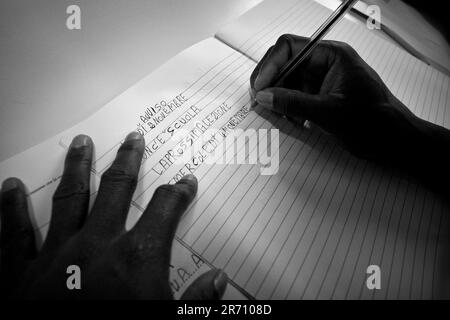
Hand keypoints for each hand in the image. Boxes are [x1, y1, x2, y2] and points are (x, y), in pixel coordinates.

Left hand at [0, 132, 227, 298]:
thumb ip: (198, 303)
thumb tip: (219, 279)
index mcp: (136, 258)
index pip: (166, 210)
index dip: (179, 192)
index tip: (185, 181)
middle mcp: (96, 246)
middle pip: (117, 190)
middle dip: (128, 162)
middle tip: (133, 139)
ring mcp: (55, 256)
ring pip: (69, 198)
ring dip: (78, 168)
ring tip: (82, 143)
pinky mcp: (19, 274)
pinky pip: (14, 234)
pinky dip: (10, 209)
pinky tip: (8, 187)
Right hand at [250, 34, 420, 161]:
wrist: (394, 142)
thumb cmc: (374, 122)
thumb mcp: (330, 112)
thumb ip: (293, 102)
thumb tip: (264, 96)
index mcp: (332, 55)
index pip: (290, 48)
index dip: (271, 65)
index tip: (260, 87)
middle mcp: (325, 64)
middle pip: (285, 63)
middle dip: (271, 82)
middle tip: (259, 101)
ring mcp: (322, 81)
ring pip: (287, 82)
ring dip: (278, 98)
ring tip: (278, 115)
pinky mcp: (320, 97)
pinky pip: (295, 96)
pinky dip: (287, 108)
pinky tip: (291, 121)